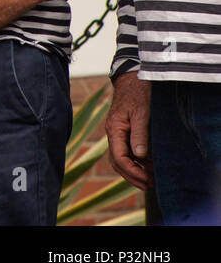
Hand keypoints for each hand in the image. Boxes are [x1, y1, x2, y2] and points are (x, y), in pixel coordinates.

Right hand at [106, 71, 152, 189]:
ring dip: (133, 170)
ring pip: (120, 157)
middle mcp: (113, 132)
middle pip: (117, 161)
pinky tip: (147, 164)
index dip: (132, 171)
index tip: (147, 180)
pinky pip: (125, 150)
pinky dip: (136, 160)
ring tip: (149, 179)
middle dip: (132, 176)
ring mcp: (117, 131)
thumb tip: (139, 155)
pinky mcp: (124, 129)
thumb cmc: (138, 93)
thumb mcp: (141, 113)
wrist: (133, 77)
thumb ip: (139, 134)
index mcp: (114, 129)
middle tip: (149, 185)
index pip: (119, 157)